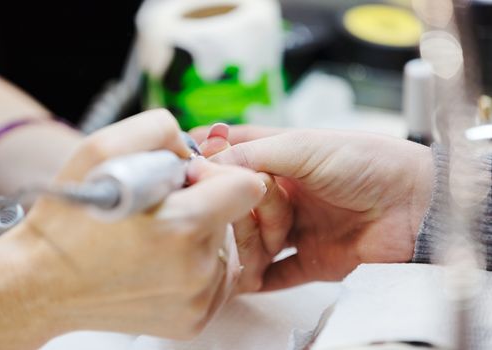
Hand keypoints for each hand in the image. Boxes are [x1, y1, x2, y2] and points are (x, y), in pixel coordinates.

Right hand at [0, 110, 265, 349]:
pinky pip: (215, 278)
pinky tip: (160, 262)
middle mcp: (196, 271)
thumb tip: (193, 150)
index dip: (219, 174)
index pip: (248, 187)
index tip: (188, 180)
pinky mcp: (194, 320)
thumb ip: (159, 130)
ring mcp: (197, 301)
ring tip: (155, 238)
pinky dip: (195, 265)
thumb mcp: (101, 149)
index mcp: (181, 227)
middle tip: (159, 210)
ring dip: (200, 235)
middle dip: (203, 204)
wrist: (41, 284)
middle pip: (233, 217)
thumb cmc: (68, 218)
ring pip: (225, 247)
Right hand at [191, 125, 432, 291]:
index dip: (211, 161)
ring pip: (256, 240)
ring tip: (255, 247)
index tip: (190, 173)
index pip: (235, 155)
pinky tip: (246, 280)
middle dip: (237, 210)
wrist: (416, 204)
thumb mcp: (304, 146)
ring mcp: (299, 226)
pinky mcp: (314, 259)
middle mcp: (287, 192)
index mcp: (283, 157)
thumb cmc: (367, 162)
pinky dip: (262, 280)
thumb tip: (208, 160)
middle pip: (240, 204)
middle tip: (235, 210)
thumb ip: (254, 153)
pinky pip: (280, 274)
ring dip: (249, 245)